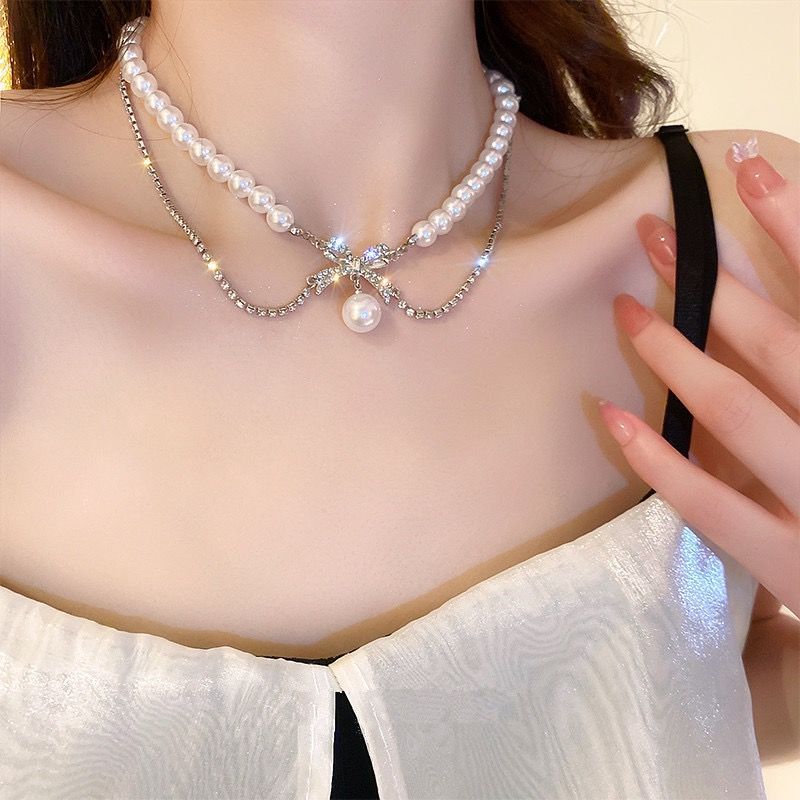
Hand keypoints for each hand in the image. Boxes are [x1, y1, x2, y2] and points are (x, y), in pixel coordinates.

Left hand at [598, 137, 799, 616]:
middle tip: (654, 232)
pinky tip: (610, 416)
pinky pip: (712, 507)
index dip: (799, 229)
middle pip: (783, 343)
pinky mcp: (790, 567)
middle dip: (723, 280)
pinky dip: (660, 460)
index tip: (747, 167)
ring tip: (625, 307)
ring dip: (681, 353)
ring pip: (741, 413)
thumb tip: (768, 323)